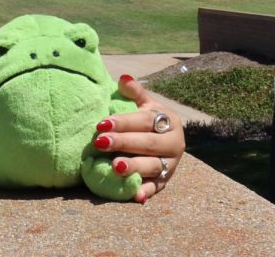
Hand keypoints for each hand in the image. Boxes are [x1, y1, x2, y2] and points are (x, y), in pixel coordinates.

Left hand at [92, 74, 184, 202]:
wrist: (168, 140)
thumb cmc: (149, 120)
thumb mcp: (146, 103)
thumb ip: (135, 92)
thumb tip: (123, 78)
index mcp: (169, 121)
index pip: (144, 121)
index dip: (122, 122)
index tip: (101, 124)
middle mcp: (174, 144)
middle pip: (147, 144)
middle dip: (123, 143)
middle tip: (100, 143)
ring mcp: (171, 164)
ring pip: (153, 166)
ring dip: (134, 167)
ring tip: (115, 167)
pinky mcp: (166, 181)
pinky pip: (157, 188)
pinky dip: (146, 192)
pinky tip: (135, 197)